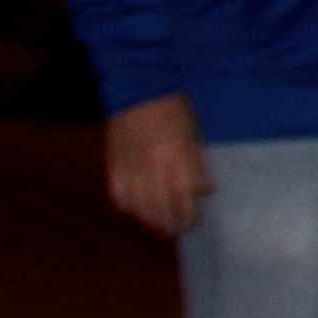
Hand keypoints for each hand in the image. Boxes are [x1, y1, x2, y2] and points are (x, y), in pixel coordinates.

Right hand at [106, 94, 209, 236]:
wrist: (138, 87)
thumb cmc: (174, 109)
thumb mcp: (194, 134)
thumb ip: (197, 164)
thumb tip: (204, 191)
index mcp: (178, 156)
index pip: (185, 197)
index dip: (187, 215)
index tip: (190, 222)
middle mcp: (154, 165)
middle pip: (161, 207)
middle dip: (169, 224)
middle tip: (174, 230)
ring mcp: (131, 165)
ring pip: (138, 205)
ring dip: (148, 220)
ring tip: (156, 226)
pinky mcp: (114, 162)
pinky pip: (118, 193)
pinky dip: (126, 205)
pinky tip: (134, 209)